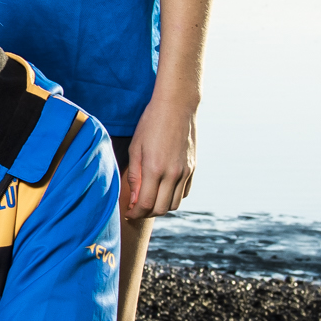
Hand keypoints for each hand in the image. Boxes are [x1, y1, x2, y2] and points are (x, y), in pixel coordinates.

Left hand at [125, 93, 197, 219]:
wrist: (176, 106)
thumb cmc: (151, 124)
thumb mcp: (135, 148)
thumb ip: (135, 175)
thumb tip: (133, 199)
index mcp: (155, 169)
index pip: (146, 204)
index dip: (135, 213)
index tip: (128, 212)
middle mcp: (173, 174)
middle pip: (162, 209)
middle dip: (147, 213)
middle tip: (136, 209)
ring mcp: (185, 171)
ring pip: (175, 204)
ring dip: (161, 207)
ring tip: (149, 200)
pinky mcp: (193, 168)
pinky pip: (184, 192)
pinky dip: (173, 197)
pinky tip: (163, 190)